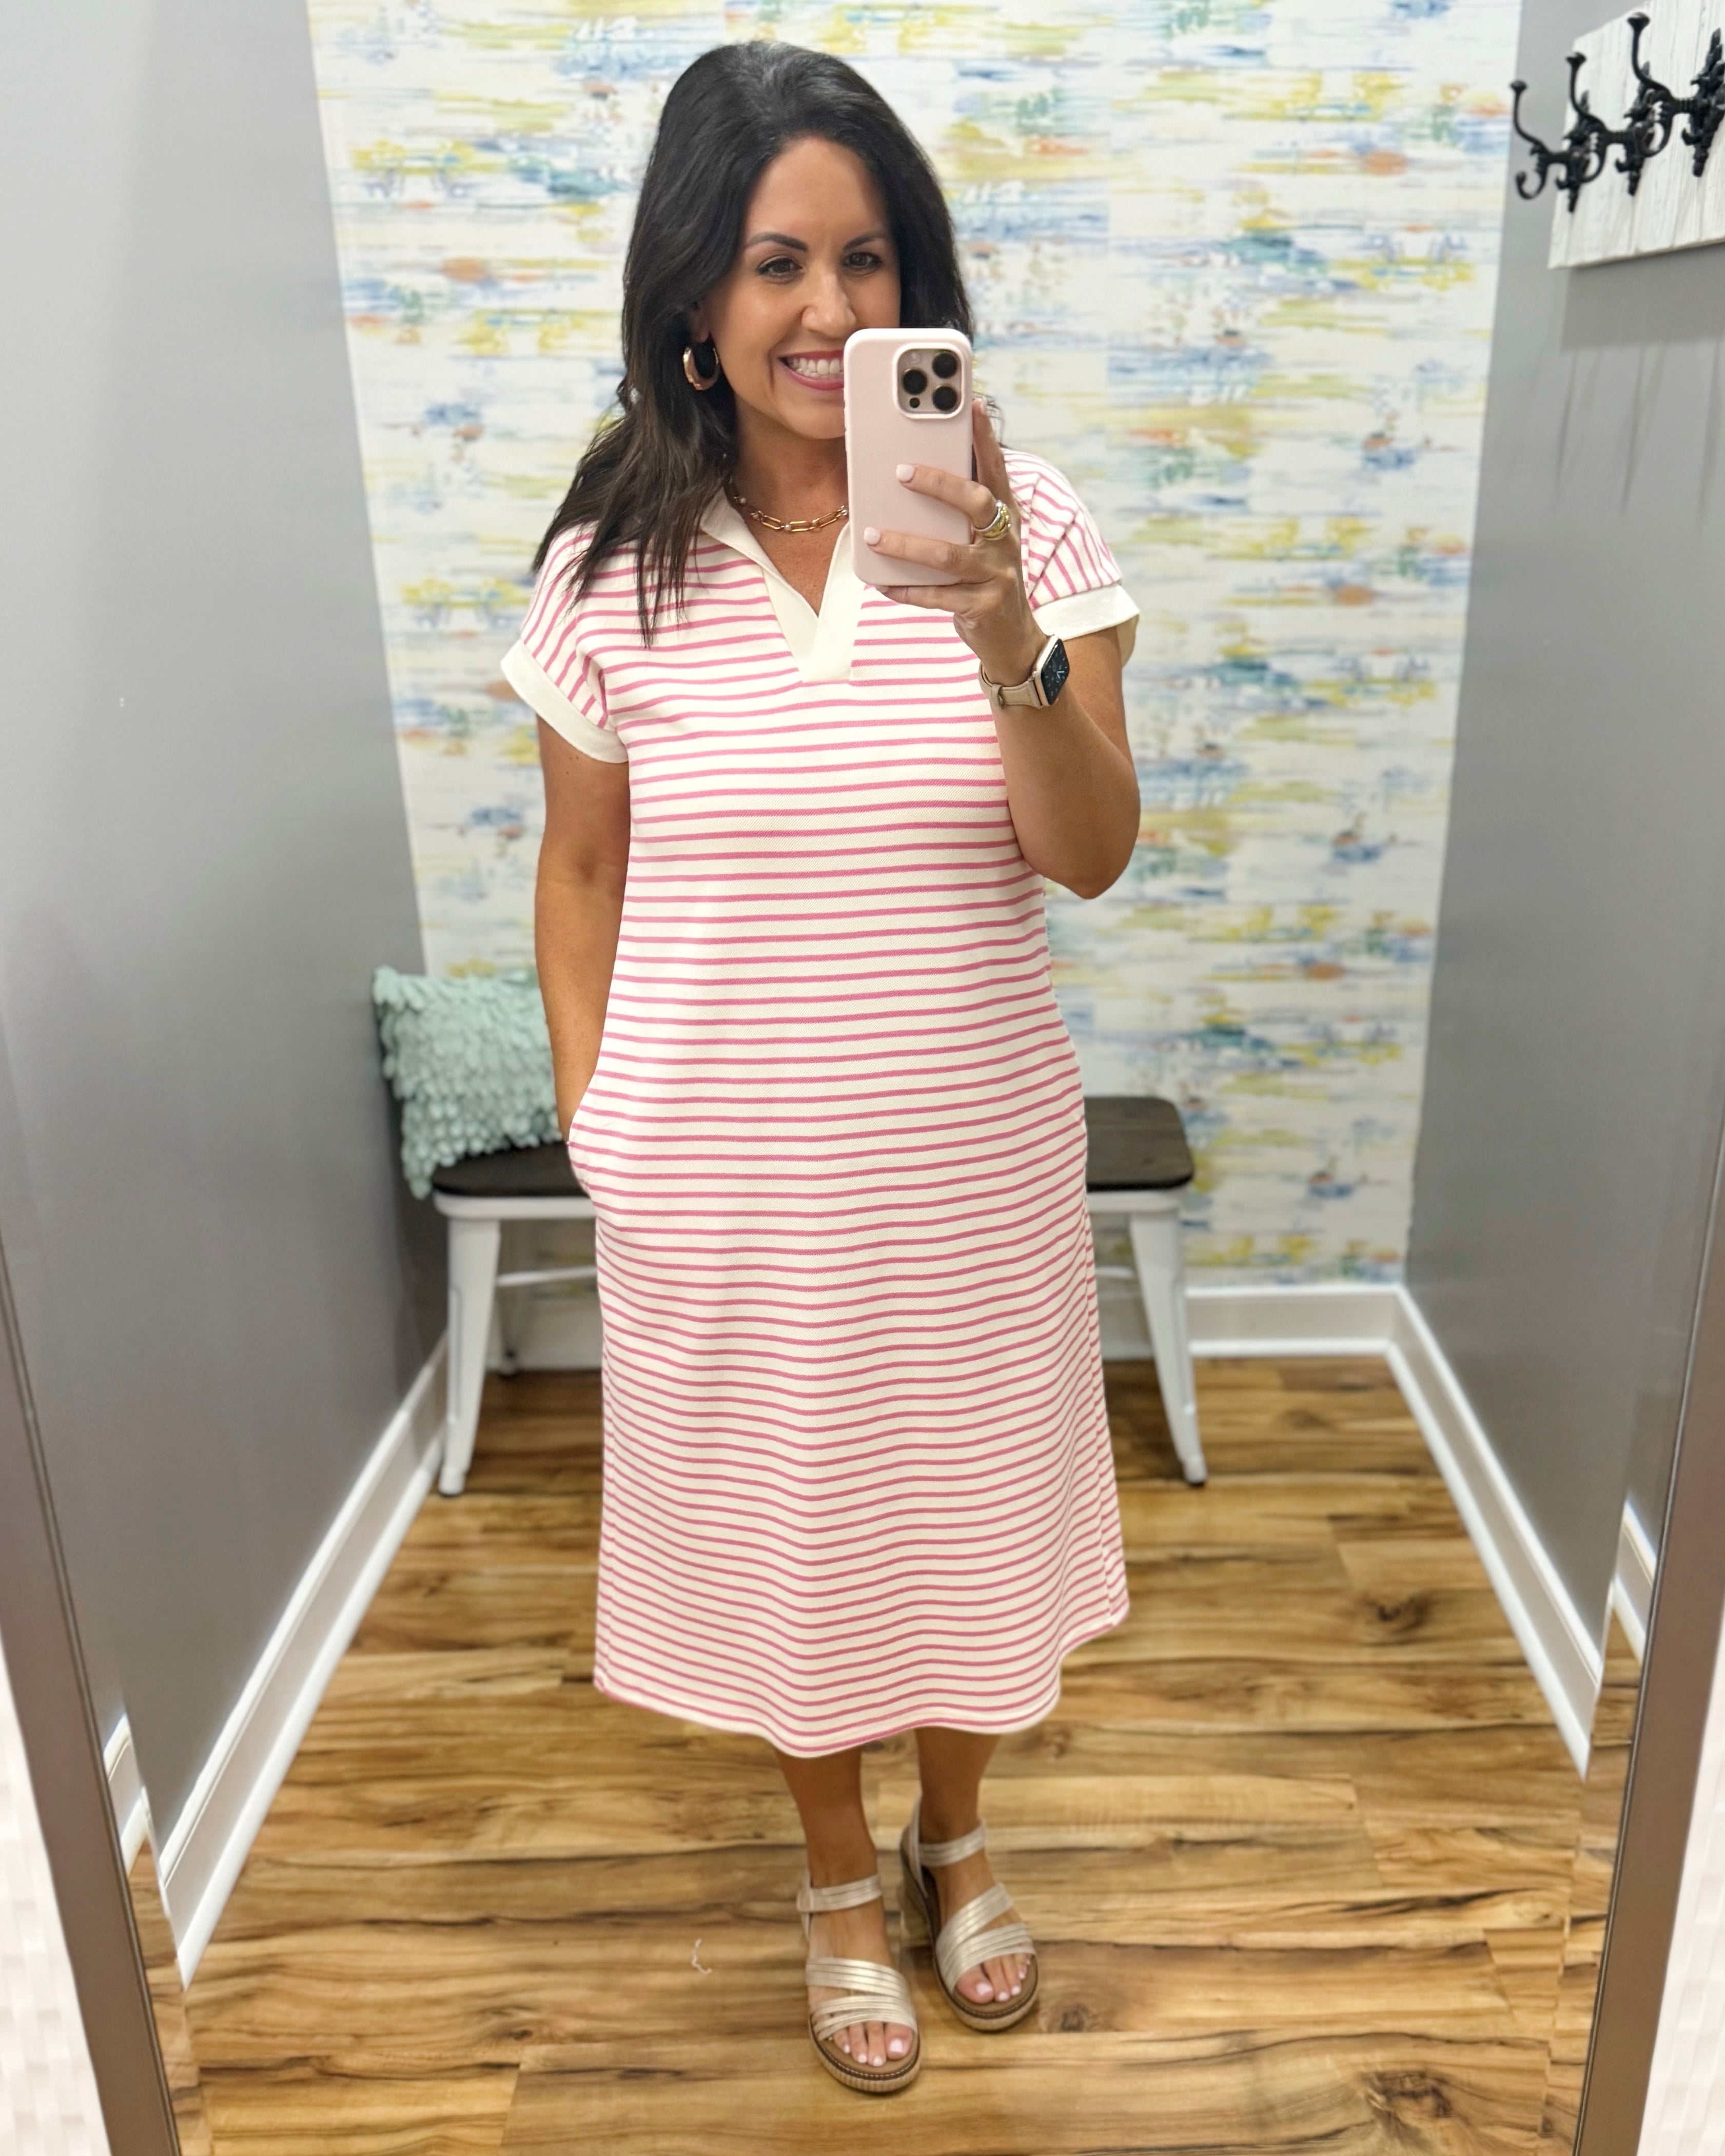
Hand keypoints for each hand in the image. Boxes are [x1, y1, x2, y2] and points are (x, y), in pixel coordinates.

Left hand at [863, 399, 1043, 688]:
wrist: (1013, 638)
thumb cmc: (986, 579)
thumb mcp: (980, 540)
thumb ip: (957, 513)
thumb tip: (909, 476)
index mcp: (1005, 516)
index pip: (996, 470)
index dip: (985, 437)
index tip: (971, 403)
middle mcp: (1005, 541)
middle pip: (976, 502)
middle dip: (940, 484)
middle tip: (902, 470)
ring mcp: (997, 574)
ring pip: (949, 553)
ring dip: (907, 543)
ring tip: (873, 535)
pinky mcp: (983, 606)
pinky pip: (938, 596)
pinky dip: (908, 589)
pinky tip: (883, 584)